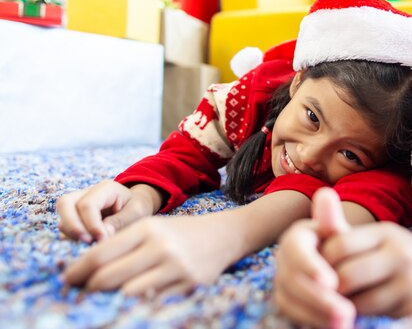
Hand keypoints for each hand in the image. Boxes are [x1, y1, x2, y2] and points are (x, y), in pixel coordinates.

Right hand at [57, 180, 162, 242]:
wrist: (136, 205)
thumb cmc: (138, 207)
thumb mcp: (137, 212)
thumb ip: (121, 221)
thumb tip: (102, 234)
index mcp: (105, 188)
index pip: (88, 204)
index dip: (91, 224)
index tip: (102, 239)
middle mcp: (87, 193)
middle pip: (65, 204)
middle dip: (72, 226)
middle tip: (87, 242)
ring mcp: (78, 204)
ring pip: (62, 216)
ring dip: (72, 233)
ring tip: (90, 245)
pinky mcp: (75, 217)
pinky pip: (65, 228)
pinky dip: (72, 238)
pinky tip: (87, 247)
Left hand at [62, 213, 237, 296]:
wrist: (223, 235)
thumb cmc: (179, 232)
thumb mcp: (152, 228)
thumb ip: (122, 244)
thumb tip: (86, 269)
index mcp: (147, 230)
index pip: (99, 255)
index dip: (77, 271)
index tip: (67, 280)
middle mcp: (161, 248)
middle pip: (108, 278)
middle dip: (89, 289)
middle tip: (83, 293)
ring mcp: (176, 269)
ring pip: (127, 294)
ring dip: (113, 299)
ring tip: (108, 297)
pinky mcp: (189, 286)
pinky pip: (152, 302)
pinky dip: (138, 303)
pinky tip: (134, 300)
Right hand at [273, 188, 355, 328]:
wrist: (341, 269)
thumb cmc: (342, 249)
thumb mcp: (339, 237)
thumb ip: (331, 221)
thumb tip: (326, 193)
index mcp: (296, 238)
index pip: (294, 249)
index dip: (310, 266)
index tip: (332, 282)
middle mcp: (284, 260)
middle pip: (291, 280)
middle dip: (318, 298)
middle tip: (346, 313)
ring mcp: (282, 284)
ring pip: (289, 301)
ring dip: (316, 314)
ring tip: (345, 323)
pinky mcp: (286, 304)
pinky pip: (293, 315)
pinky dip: (313, 323)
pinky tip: (335, 328)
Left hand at [322, 223, 411, 316]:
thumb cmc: (405, 255)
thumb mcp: (380, 237)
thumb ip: (344, 229)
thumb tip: (317, 196)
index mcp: (384, 232)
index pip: (338, 244)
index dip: (320, 261)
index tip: (315, 272)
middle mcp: (398, 253)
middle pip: (344, 275)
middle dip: (327, 289)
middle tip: (318, 295)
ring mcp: (409, 281)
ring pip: (357, 301)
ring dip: (342, 307)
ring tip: (335, 306)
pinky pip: (375, 316)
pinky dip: (360, 318)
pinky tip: (356, 315)